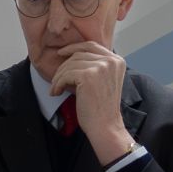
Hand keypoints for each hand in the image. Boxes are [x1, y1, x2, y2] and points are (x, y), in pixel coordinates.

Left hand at [51, 41, 131, 163]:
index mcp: (117, 61)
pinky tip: (56, 92)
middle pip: (78, 55)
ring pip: (70, 64)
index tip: (61, 53)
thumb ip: (95, 66)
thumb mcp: (103, 81)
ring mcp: (100, 67)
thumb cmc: (102, 108)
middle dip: (63, 67)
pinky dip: (57, 83)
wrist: (105, 126)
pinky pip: (65, 74)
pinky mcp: (88, 76)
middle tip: (56, 80)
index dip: (74, 48)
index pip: (91, 45)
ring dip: (59, 77)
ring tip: (56, 88)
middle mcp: (111, 61)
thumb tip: (70, 56)